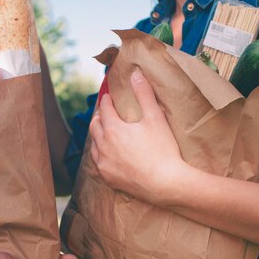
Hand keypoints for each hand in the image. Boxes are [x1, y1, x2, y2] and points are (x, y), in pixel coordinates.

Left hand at [89, 70, 191, 205]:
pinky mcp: (108, 177)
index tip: (107, 97)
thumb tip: (135, 74)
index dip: (106, 101)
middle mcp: (103, 145)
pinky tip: (105, 154)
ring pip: (94, 145)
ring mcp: (104, 163)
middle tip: (103, 113)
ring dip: (97, 135)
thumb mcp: (155, 118)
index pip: (105, 109)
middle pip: (94, 126)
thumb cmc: (162, 150)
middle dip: (99, 117)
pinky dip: (100, 153)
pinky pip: (98, 162)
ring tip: (103, 132)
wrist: (165, 183)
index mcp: (113, 129)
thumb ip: (144, 94)